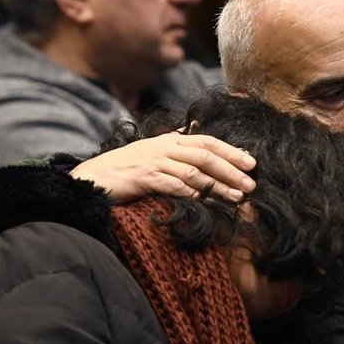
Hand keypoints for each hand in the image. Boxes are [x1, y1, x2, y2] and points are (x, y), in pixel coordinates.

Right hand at [70, 131, 255, 203]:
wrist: (91, 179)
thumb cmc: (124, 172)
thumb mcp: (152, 157)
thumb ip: (175, 154)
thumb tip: (197, 151)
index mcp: (169, 140)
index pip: (207, 142)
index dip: (231, 152)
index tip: (251, 163)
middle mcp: (164, 147)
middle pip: (206, 155)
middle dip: (232, 169)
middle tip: (251, 183)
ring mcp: (154, 161)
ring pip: (195, 172)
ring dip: (219, 185)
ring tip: (238, 196)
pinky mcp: (145, 177)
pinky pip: (175, 185)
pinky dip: (194, 194)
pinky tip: (209, 202)